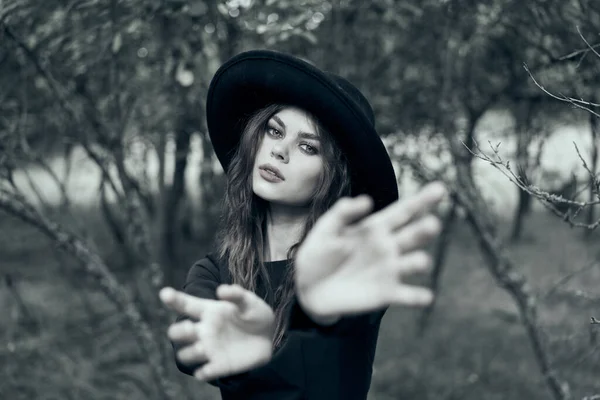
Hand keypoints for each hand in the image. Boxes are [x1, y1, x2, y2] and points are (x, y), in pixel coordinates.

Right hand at [159, 284, 274, 380]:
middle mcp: (204, 330)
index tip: (165, 293)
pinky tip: (207, 370)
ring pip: (186, 354)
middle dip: (179, 331)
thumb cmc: (254, 315)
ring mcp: (210, 349)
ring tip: (202, 348)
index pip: (186, 304)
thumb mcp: (249, 301)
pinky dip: (203, 372)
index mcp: (209, 311)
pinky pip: (203, 372)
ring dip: (190, 353)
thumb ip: (237, 294)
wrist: (268, 337)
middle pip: (178, 332)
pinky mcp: (219, 365)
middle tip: (190, 327)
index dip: (174, 299)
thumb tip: (221, 290)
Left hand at [295, 181, 445, 320]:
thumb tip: (366, 200)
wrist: (308, 288)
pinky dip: (417, 297)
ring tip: (419, 261)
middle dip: (425, 230)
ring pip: (413, 263)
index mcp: (376, 227)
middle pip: (413, 235)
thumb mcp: (326, 230)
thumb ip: (342, 214)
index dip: (422, 200)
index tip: (440, 189)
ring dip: (419, 262)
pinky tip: (425, 297)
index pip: (403, 211)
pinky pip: (407, 295)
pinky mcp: (387, 294)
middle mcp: (389, 246)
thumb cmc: (318, 254)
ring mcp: (390, 270)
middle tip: (432, 225)